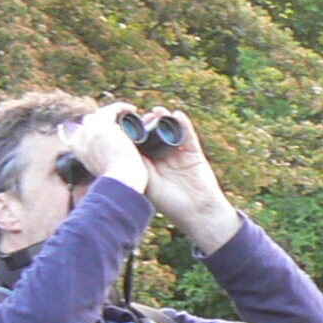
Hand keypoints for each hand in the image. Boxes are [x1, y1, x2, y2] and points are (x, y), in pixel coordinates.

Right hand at [57, 104, 147, 192]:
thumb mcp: (98, 169)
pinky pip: (114, 108)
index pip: (82, 130)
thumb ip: (95, 160)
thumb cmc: (113, 179)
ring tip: (127, 116)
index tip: (110, 129)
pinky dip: (123, 107)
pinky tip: (133, 110)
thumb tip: (99, 158)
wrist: (118, 179)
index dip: (95, 128)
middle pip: (90, 119)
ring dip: (114, 112)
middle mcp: (80, 136)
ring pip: (102, 113)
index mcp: (76, 147)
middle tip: (119, 122)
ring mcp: (91, 129)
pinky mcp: (104, 124)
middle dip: (103, 119)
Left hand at [140, 111, 240, 253]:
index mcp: (149, 168)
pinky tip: (177, 115)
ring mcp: (178, 155)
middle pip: (154, 136)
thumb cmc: (171, 204)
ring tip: (158, 111)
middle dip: (149, 124)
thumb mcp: (149, 185)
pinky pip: (188, 135)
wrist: (198, 212)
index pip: (140, 147)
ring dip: (165, 121)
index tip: (127, 124)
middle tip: (143, 114)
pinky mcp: (193, 153)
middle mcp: (162, 159)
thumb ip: (139, 168)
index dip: (135, 135)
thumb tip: (124, 151)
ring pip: (170, 133)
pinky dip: (183, 124)